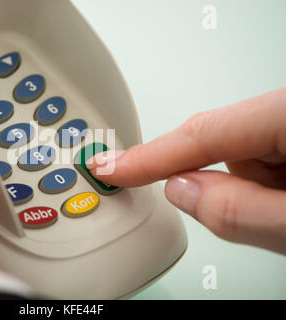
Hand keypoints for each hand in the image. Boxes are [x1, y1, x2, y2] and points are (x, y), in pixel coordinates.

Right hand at [88, 88, 285, 254]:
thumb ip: (239, 210)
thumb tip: (181, 192)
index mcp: (285, 116)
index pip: (199, 133)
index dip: (146, 155)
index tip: (106, 166)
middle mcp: (281, 112)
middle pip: (216, 143)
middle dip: (207, 182)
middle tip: (191, 203)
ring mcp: (282, 127)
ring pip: (234, 159)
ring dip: (238, 192)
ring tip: (273, 218)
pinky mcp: (285, 141)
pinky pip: (251, 164)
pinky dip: (248, 189)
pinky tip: (275, 208)